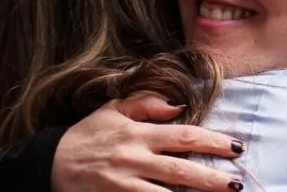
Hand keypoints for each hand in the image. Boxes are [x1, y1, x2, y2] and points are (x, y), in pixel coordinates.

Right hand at [51, 92, 243, 191]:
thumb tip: (178, 106)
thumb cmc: (87, 135)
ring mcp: (124, 183)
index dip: (213, 142)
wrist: (49, 164)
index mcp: (137, 133)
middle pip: (181, 170)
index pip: (184, 136)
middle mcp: (133, 158)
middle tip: (238, 184)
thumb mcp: (113, 109)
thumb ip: (146, 103)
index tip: (236, 147)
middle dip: (212, 179)